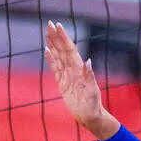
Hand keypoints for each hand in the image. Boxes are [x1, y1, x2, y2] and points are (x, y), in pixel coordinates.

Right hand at [43, 20, 119, 139]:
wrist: (90, 117)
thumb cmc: (92, 105)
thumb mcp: (92, 90)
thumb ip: (89, 75)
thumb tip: (88, 60)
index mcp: (79, 70)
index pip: (70, 50)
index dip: (64, 38)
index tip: (58, 26)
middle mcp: (73, 71)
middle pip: (63, 50)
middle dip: (56, 37)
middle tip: (50, 23)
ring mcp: (67, 76)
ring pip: (58, 57)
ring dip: (53, 44)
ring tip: (47, 32)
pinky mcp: (63, 83)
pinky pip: (55, 68)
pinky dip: (51, 59)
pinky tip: (47, 50)